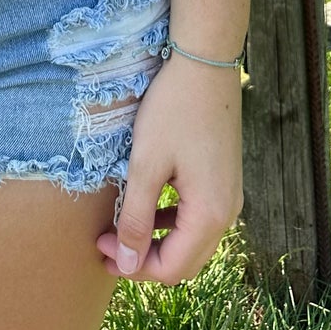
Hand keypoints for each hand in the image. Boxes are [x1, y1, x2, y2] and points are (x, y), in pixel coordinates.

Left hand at [94, 54, 243, 285]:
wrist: (204, 62)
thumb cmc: (173, 109)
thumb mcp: (146, 164)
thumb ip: (135, 217)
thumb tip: (127, 264)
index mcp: (210, 214)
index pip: (172, 268)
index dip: (133, 265)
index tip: (100, 247)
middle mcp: (228, 212)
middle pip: (185, 261)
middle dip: (144, 259)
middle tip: (106, 245)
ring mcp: (229, 195)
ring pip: (192, 240)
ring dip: (157, 241)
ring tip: (121, 229)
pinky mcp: (224, 179)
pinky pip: (198, 217)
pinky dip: (171, 222)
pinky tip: (147, 206)